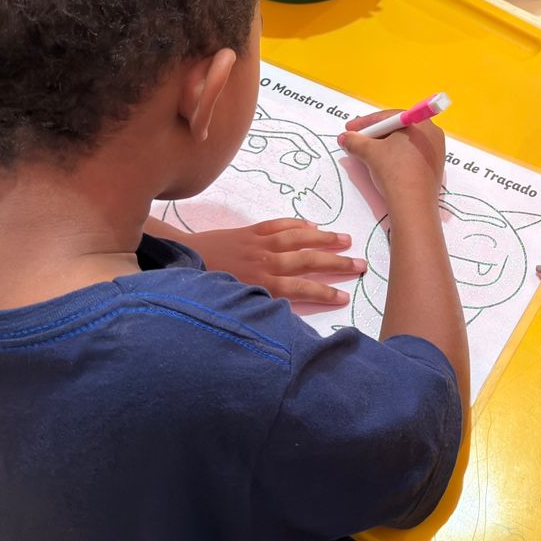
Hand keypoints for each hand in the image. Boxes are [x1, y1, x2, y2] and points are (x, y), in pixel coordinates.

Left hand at [180, 218, 363, 304]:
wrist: (180, 262)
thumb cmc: (204, 291)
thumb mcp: (234, 306)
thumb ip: (261, 307)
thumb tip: (284, 316)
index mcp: (262, 285)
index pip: (303, 289)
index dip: (325, 293)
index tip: (344, 296)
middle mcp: (266, 263)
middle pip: (308, 262)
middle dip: (336, 264)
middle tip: (360, 265)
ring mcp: (259, 244)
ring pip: (299, 239)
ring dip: (324, 240)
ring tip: (345, 240)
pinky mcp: (250, 232)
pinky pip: (279, 225)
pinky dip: (297, 224)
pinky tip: (312, 226)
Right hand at [338, 110, 446, 206]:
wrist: (413, 204)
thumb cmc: (394, 171)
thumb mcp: (369, 153)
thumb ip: (355, 141)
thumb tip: (344, 138)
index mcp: (420, 123)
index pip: (388, 117)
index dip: (365, 123)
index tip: (350, 128)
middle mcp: (432, 133)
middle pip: (397, 128)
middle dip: (375, 134)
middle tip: (357, 139)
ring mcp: (436, 150)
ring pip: (405, 143)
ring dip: (385, 145)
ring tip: (367, 152)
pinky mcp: (435, 166)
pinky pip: (412, 154)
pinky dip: (397, 156)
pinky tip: (384, 163)